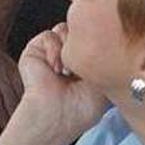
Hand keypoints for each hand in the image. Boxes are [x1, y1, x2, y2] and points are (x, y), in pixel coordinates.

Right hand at [11, 24, 108, 144]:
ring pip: (65, 29)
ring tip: (68, 71)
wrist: (59, 115)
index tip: (100, 59)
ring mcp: (51, 52)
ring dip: (69, 49)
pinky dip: (54, 50)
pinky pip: (49, 35)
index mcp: (83, 63)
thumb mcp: (106, 79)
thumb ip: (107, 57)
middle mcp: (67, 56)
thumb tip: (110, 37)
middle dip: (84, 44)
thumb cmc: (82, 107)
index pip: (92, 38)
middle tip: (84, 66)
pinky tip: (56, 68)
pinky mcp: (34, 50)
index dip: (99, 43)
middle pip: (79, 30)